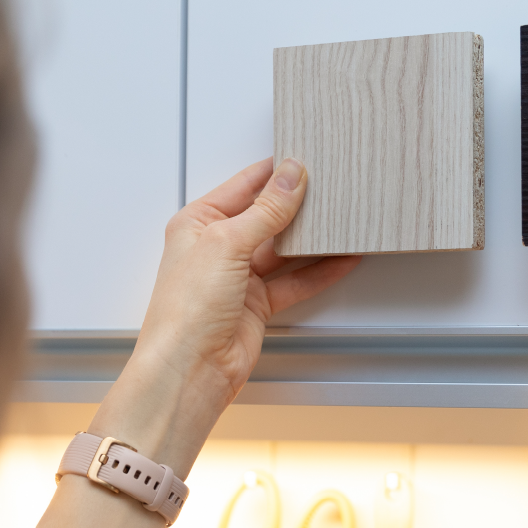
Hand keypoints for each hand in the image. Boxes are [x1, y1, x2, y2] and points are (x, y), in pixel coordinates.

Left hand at [89, 158, 360, 469]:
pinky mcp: (257, 304)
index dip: (274, 172)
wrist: (190, 368)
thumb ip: (265, 210)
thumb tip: (289, 176)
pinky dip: (318, 271)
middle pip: (266, 216)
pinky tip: (340, 260)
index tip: (305, 159)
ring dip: (312, 239)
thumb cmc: (186, 310)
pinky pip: (294, 281)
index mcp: (198, 223)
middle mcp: (216, 248)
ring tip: (342, 221)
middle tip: (331, 188)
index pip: (243, 186)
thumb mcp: (227, 244)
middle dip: (297, 205)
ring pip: (283, 249)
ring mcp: (238, 277)